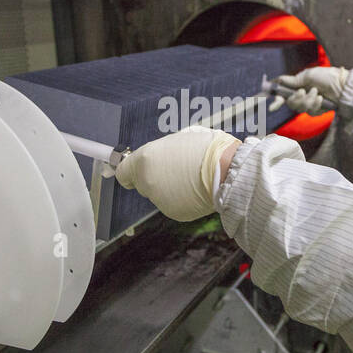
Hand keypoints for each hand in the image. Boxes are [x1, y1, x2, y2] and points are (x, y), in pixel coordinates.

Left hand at [115, 126, 241, 220]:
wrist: (228, 171)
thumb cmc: (207, 149)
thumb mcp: (178, 139)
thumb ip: (160, 152)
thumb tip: (156, 159)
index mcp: (145, 159)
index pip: (123, 172)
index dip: (129, 171)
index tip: (130, 171)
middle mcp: (148, 182)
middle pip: (142, 182)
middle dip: (154, 176)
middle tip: (174, 167)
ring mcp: (160, 200)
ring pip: (158, 194)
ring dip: (169, 187)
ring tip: (191, 176)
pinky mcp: (174, 212)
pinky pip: (172, 203)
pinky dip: (180, 198)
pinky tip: (195, 188)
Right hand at [274, 66, 349, 114]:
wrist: (343, 86)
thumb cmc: (327, 77)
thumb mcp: (309, 75)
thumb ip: (294, 80)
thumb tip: (279, 79)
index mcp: (299, 85)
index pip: (284, 94)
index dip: (277, 100)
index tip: (272, 106)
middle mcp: (302, 95)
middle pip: (290, 103)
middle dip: (296, 99)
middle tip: (303, 92)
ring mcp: (309, 103)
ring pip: (300, 108)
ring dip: (308, 100)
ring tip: (317, 93)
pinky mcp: (317, 110)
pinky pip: (310, 111)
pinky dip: (315, 104)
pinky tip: (321, 99)